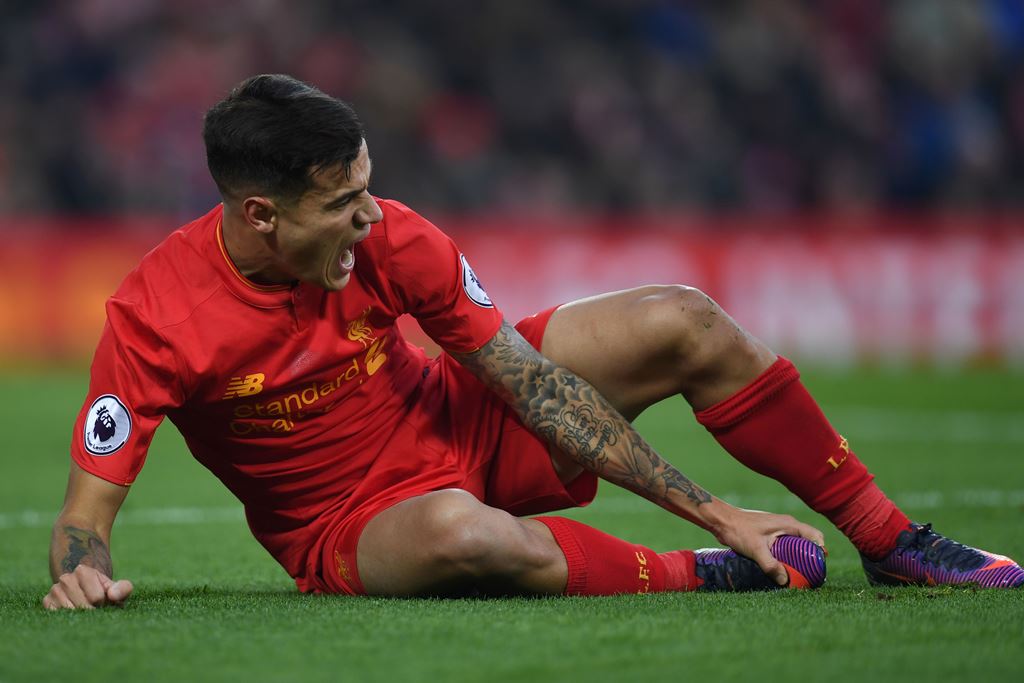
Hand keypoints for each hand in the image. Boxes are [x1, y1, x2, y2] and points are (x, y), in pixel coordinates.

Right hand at [42, 565, 132, 609]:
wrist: (86, 589)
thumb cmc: (104, 590)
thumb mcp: (117, 587)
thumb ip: (123, 588)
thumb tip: (113, 596)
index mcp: (83, 570)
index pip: (97, 598)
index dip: (103, 603)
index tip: (102, 599)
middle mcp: (66, 578)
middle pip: (83, 606)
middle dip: (92, 610)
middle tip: (94, 605)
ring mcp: (54, 590)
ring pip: (70, 613)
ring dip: (81, 616)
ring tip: (85, 607)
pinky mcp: (47, 602)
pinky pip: (59, 617)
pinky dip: (69, 618)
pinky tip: (74, 612)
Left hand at [709, 506, 825, 586]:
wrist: (722, 521)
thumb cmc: (738, 530)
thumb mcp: (756, 549)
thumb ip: (770, 565)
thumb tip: (783, 581)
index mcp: (789, 524)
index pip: (815, 536)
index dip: (820, 551)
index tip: (819, 568)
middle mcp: (786, 525)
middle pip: (807, 541)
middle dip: (811, 557)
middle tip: (810, 574)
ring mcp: (778, 528)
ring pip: (796, 543)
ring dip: (798, 557)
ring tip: (798, 574)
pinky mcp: (770, 533)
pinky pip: (785, 545)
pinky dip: (788, 555)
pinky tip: (782, 567)